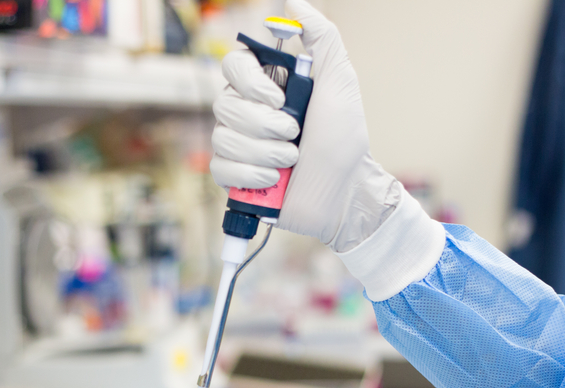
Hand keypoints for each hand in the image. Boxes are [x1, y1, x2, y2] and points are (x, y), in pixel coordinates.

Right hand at [209, 0, 400, 251]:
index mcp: (267, 86)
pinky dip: (249, 175)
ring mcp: (238, 145)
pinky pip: (220, 168)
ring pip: (223, 138)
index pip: (233, 66)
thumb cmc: (344, 139)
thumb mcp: (339, 81)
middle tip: (295, 134)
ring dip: (263, 152)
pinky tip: (272, 181)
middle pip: (225, 105)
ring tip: (290, 160)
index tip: (278, 99)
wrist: (344, 191)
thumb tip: (293, 3)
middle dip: (264, 125)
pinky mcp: (234, 177)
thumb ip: (322, 38)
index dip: (250, 83)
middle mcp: (247, 112)